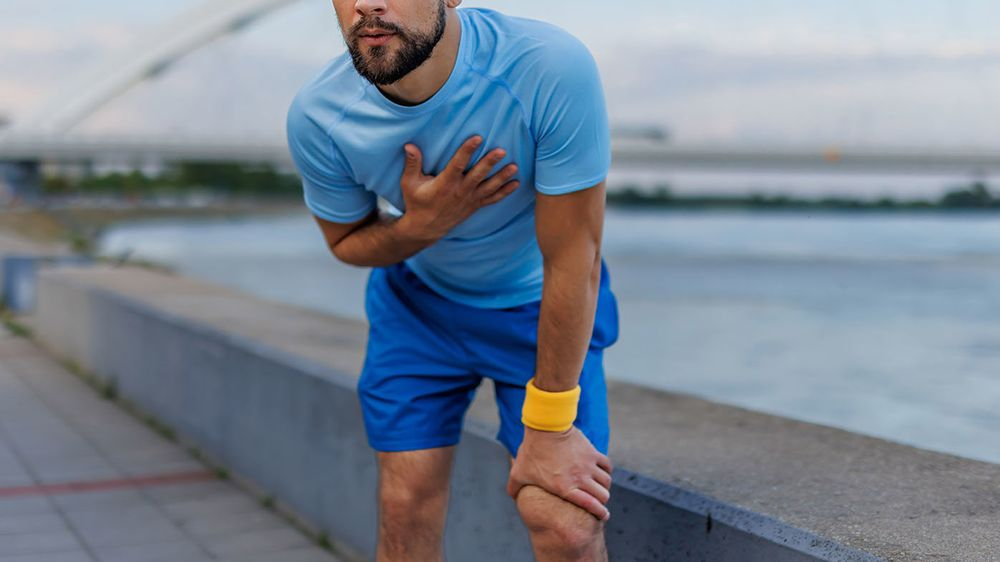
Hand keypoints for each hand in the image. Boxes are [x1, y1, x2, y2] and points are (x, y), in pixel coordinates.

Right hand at [398, 135, 519, 241]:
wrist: (426, 228)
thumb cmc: (417, 203)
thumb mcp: (409, 184)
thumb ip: (412, 164)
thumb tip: (409, 145)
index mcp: (444, 184)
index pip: (457, 165)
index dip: (467, 151)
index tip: (477, 138)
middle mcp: (459, 192)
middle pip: (477, 175)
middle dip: (490, 163)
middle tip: (501, 151)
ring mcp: (469, 200)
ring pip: (488, 187)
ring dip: (502, 177)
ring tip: (514, 167)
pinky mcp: (474, 205)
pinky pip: (492, 199)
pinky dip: (504, 192)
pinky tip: (516, 183)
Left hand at [507, 425, 613, 520]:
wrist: (545, 427)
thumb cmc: (532, 451)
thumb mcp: (519, 472)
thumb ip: (514, 487)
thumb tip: (512, 496)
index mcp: (564, 488)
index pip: (590, 505)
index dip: (599, 513)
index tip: (603, 515)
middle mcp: (580, 478)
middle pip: (602, 495)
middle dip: (603, 501)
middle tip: (600, 502)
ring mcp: (587, 465)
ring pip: (606, 481)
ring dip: (604, 487)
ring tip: (600, 488)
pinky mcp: (592, 452)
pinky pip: (607, 465)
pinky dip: (606, 471)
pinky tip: (602, 472)